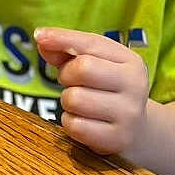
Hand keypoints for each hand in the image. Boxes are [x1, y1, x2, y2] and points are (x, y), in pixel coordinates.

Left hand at [34, 27, 149, 155]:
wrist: (136, 131)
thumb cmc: (106, 89)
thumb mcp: (95, 63)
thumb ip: (67, 48)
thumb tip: (41, 37)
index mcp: (131, 62)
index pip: (90, 43)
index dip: (61, 38)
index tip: (38, 36)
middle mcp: (135, 86)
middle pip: (82, 68)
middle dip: (66, 75)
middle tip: (74, 83)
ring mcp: (129, 115)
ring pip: (74, 99)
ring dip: (67, 101)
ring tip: (82, 103)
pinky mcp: (117, 139)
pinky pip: (74, 126)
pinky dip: (70, 123)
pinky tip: (83, 121)